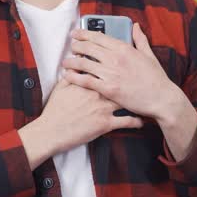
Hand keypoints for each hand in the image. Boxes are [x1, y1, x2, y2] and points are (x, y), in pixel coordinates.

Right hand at [19, 76, 142, 168]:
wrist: (52, 131)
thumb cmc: (55, 111)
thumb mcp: (61, 88)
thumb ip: (72, 76)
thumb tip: (76, 66)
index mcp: (89, 83)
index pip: (107, 69)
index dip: (118, 65)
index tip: (125, 65)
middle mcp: (99, 94)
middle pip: (121, 82)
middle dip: (132, 81)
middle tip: (141, 80)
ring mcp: (104, 109)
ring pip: (127, 101)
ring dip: (137, 100)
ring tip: (145, 99)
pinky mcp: (106, 124)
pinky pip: (126, 122)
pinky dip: (136, 121)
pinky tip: (141, 120)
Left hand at [61, 23, 183, 120]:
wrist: (162, 98)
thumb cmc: (156, 78)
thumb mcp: (149, 55)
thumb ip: (140, 39)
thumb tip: (135, 26)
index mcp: (124, 48)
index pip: (98, 37)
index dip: (84, 33)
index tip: (76, 33)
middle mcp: (115, 58)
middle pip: (88, 47)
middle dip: (76, 45)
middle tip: (70, 46)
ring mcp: (111, 73)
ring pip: (84, 63)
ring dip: (72, 61)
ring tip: (65, 62)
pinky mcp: (108, 88)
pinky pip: (86, 80)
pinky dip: (74, 77)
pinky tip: (67, 76)